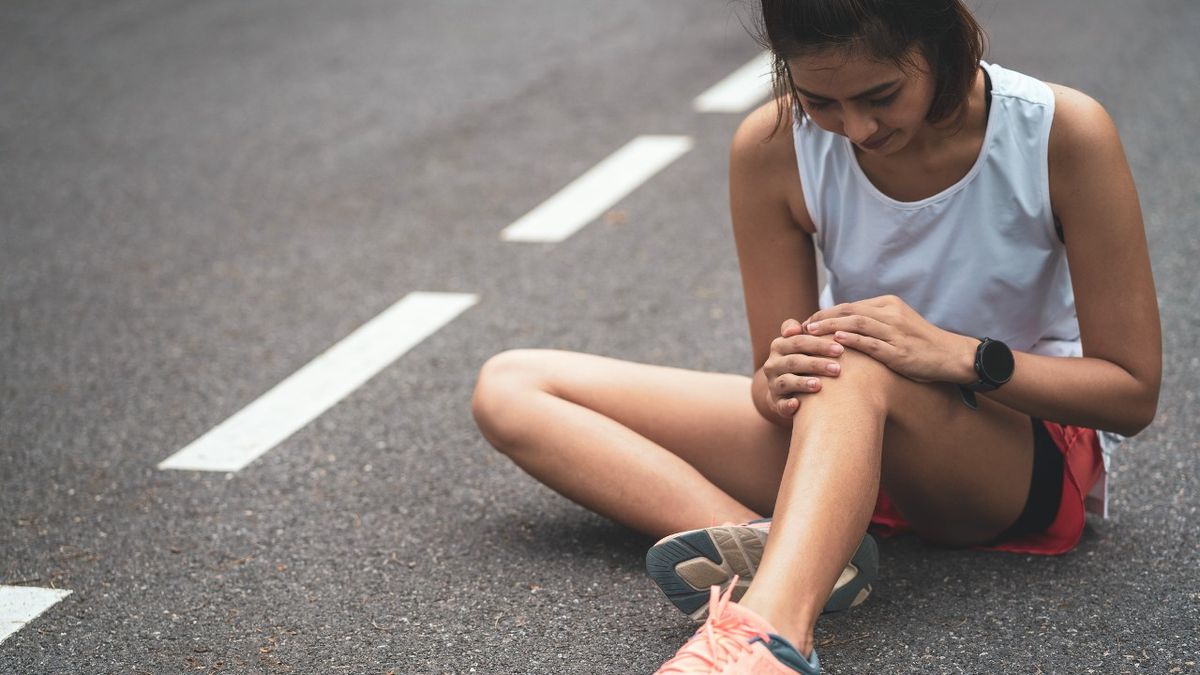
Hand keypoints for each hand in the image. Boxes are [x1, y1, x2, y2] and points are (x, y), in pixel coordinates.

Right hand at [763, 318, 844, 416]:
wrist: (787, 388)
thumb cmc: (803, 359)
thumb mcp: (801, 343)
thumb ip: (806, 331)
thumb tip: (803, 325)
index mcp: (780, 345)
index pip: (798, 341)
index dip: (819, 344)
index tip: (840, 348)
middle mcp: (773, 363)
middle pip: (794, 361)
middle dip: (816, 364)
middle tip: (838, 368)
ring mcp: (773, 383)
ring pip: (786, 381)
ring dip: (803, 383)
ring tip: (819, 385)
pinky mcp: (776, 402)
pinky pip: (780, 404)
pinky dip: (787, 405)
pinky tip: (797, 404)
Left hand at [801, 295, 974, 383]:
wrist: (950, 355)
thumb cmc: (920, 342)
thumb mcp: (897, 324)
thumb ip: (874, 321)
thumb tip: (843, 326)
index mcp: (888, 304)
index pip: (850, 306)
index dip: (826, 313)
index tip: (808, 321)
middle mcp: (890, 314)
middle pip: (849, 311)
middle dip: (823, 318)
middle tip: (802, 326)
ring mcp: (895, 333)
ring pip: (857, 324)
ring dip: (831, 327)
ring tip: (811, 332)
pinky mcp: (899, 351)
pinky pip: (871, 343)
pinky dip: (852, 341)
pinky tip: (835, 342)